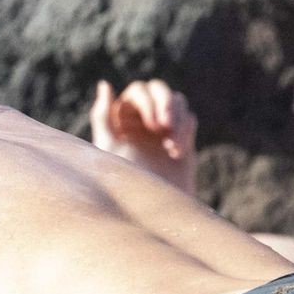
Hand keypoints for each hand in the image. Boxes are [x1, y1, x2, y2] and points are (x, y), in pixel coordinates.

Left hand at [90, 78, 197, 195]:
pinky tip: (177, 153)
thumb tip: (105, 83)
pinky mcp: (182, 139)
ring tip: (173, 147)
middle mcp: (142, 119)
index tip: (153, 126)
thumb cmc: (124, 182)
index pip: (139, 91)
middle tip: (166, 126)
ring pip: (178, 101)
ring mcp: (163, 129)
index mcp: (122, 118)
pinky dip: (186, 131)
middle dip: (166, 103)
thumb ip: (103, 116)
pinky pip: (190, 119)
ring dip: (178, 118)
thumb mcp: (108, 148)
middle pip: (159, 89)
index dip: (148, 102)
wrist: (152, 210)